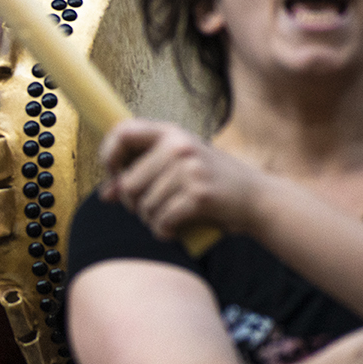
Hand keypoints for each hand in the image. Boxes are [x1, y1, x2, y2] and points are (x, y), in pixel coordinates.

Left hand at [99, 119, 261, 239]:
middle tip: (151, 208)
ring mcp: (190, 169)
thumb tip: (105, 195)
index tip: (114, 174)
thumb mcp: (178, 167)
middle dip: (134, 205)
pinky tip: (174, 229)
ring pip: (144, 206)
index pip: (123, 132)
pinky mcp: (199, 194)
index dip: (109, 155)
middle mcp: (179, 146)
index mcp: (171, 133)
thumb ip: (142, 174)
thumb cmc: (211, 182)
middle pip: (128, 184)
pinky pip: (162, 220)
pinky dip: (163, 231)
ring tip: (169, 217)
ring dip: (151, 220)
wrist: (256, 199)